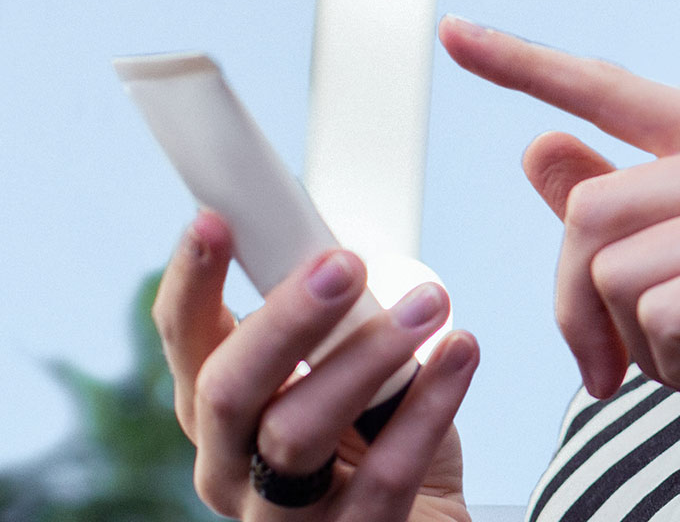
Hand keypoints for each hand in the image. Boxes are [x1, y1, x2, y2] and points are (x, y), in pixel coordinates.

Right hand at [152, 211, 478, 521]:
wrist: (423, 521)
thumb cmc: (378, 434)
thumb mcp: (346, 364)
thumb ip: (334, 318)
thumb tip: (341, 246)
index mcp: (220, 411)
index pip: (186, 340)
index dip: (192, 281)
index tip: (216, 221)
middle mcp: (231, 468)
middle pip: (226, 391)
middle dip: (284, 318)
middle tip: (345, 264)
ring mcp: (282, 518)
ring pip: (296, 433)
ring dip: (365, 355)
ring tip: (428, 304)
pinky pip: (385, 475)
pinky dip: (428, 404)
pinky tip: (460, 353)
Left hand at [439, 16, 679, 520]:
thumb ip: (627, 206)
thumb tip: (535, 147)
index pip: (612, 90)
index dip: (524, 64)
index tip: (453, 33)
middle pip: (585, 210)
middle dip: (579, 309)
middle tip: (617, 371)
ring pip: (612, 268)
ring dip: (636, 348)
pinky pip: (658, 318)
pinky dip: (676, 374)